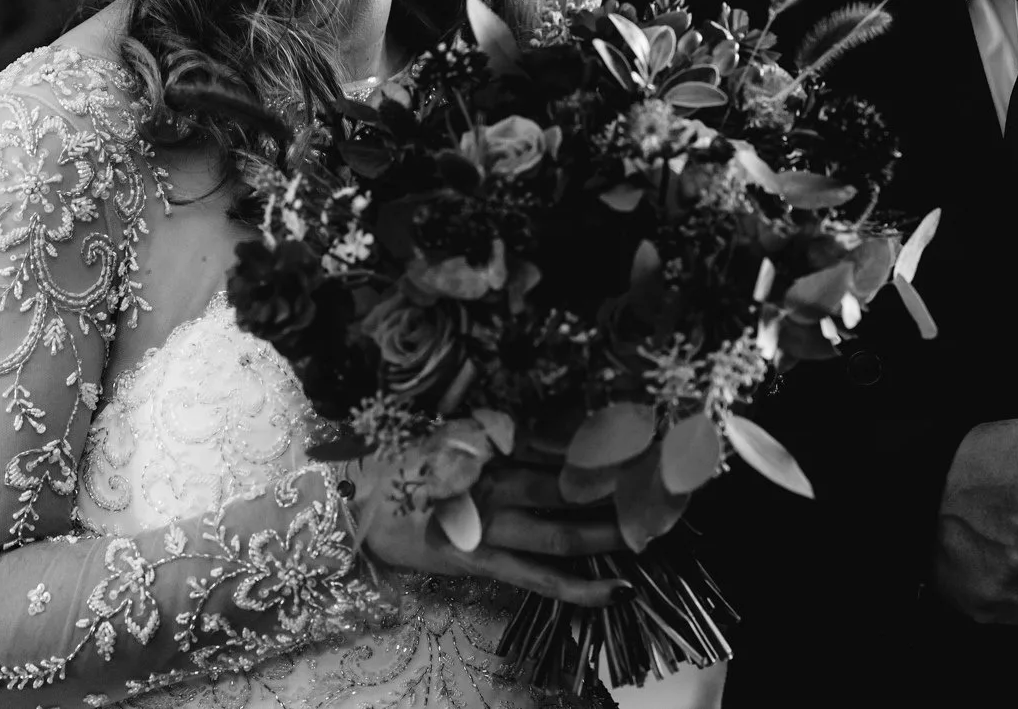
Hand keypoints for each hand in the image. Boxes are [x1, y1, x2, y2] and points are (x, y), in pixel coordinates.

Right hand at [347, 456, 629, 606]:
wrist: (355, 507)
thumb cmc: (407, 464)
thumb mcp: (455, 432)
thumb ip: (504, 430)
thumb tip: (566, 428)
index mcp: (487, 447)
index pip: (556, 442)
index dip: (602, 442)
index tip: (643, 439)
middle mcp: (492, 486)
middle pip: (566, 487)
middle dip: (617, 488)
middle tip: (662, 484)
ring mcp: (488, 529)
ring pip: (560, 534)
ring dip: (608, 534)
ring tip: (650, 532)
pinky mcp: (482, 564)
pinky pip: (538, 578)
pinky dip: (579, 587)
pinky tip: (616, 589)